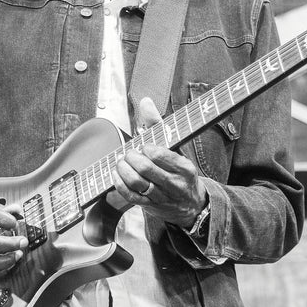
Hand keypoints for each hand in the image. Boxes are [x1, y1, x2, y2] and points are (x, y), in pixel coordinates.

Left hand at [109, 97, 207, 227]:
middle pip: (146, 169)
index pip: (161, 155)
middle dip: (132, 158)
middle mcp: (174, 183)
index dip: (147, 148)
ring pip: (137, 183)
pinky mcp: (150, 206)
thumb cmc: (180, 171)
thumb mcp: (177, 148)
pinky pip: (131, 196)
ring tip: (121, 161)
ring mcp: (162, 196)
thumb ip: (159, 124)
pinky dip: (119, 184)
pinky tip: (116, 174)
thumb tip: (145, 101)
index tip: (143, 145)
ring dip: (123, 170)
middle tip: (128, 153)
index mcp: (184, 167)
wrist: (190, 205)